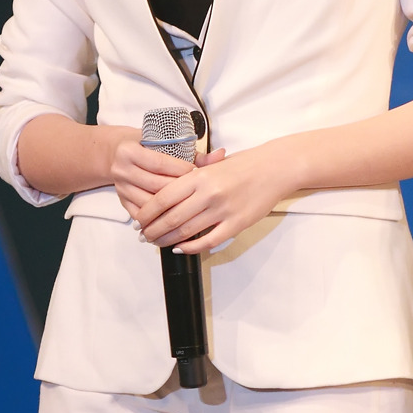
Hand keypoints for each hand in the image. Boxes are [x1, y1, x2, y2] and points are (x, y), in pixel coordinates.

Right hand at [110, 136, 197, 220]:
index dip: (181, 169)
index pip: (160, 163)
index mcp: (129, 151)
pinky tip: (174, 221)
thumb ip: (193, 152)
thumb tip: (220, 155)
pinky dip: (158, 219)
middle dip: (179, 190)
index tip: (198, 174)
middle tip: (197, 193)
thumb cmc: (145, 146)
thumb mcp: (163, 142)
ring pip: (149, 203)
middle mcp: (122, 170)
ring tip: (190, 209)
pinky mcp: (122, 202)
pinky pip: (141, 214)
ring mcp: (121, 188)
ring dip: (170, 208)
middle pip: (155, 184)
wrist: (118, 153)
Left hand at [134, 139, 298, 253]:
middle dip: (153, 229)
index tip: (138, 219)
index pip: (163, 197)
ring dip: (168, 240)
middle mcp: (208, 193)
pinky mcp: (236, 224)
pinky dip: (192, 247)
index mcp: (200, 176)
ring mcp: (223, 210)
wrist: (274, 168)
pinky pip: (209, 241)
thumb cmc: (244, 164)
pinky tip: (182, 248)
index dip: (147, 212)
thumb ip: (191, 177)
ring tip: (158, 242)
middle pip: (171, 217)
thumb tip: (166, 193)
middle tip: (144, 235)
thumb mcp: (213, 164)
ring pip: (187, 231)